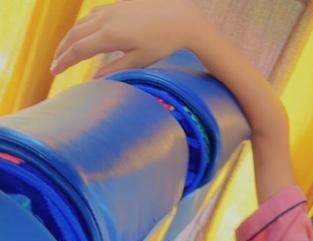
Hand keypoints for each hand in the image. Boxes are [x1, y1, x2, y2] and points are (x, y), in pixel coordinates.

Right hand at [51, 1, 207, 76]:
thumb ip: (115, 70)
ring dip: (69, 38)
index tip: (54, 73)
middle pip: (74, 35)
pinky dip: (82, 27)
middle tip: (54, 66)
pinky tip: (82, 35)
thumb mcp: (139, 62)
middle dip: (62, 51)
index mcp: (109, 35)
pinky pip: (92, 16)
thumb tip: (94, 81)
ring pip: (81, 24)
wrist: (179, 16)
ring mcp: (110, 9)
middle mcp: (105, 20)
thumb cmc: (162, 43)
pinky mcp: (116, 5)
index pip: (78, 50)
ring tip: (64, 52)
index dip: (64, 62)